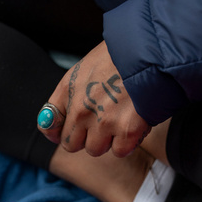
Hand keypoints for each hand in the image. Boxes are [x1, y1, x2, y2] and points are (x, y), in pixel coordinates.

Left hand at [39, 41, 150, 156]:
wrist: (153, 50)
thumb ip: (66, 98)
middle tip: (102, 120)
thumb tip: (51, 131)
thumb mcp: (84, 68)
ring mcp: (103, 123)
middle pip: (71, 144)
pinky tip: (134, 122)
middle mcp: (81, 110)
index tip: (70, 129)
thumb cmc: (120, 57)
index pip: (48, 125)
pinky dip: (127, 142)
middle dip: (85, 137)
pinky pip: (119, 151)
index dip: (58, 131)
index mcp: (68, 91)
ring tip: (120, 118)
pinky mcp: (127, 131)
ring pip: (95, 150)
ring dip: (107, 140)